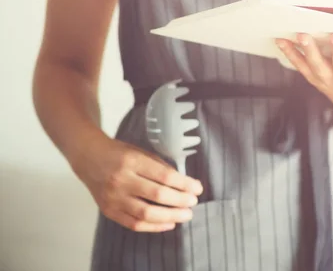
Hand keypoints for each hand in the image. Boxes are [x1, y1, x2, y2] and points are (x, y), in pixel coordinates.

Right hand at [72, 137, 202, 232]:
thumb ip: (160, 167)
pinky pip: (133, 224)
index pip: (164, 175)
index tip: (198, 188)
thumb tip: (185, 184)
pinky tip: (169, 224)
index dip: (184, 184)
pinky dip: (154, 226)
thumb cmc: (119, 153)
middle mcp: (121, 180)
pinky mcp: (108, 211)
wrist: (88, 158)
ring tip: (186, 215)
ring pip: (146, 213)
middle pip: (157, 195)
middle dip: (180, 200)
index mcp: (132, 161)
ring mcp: (113, 197)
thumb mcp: (141, 152)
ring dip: (170, 216)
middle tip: (193, 202)